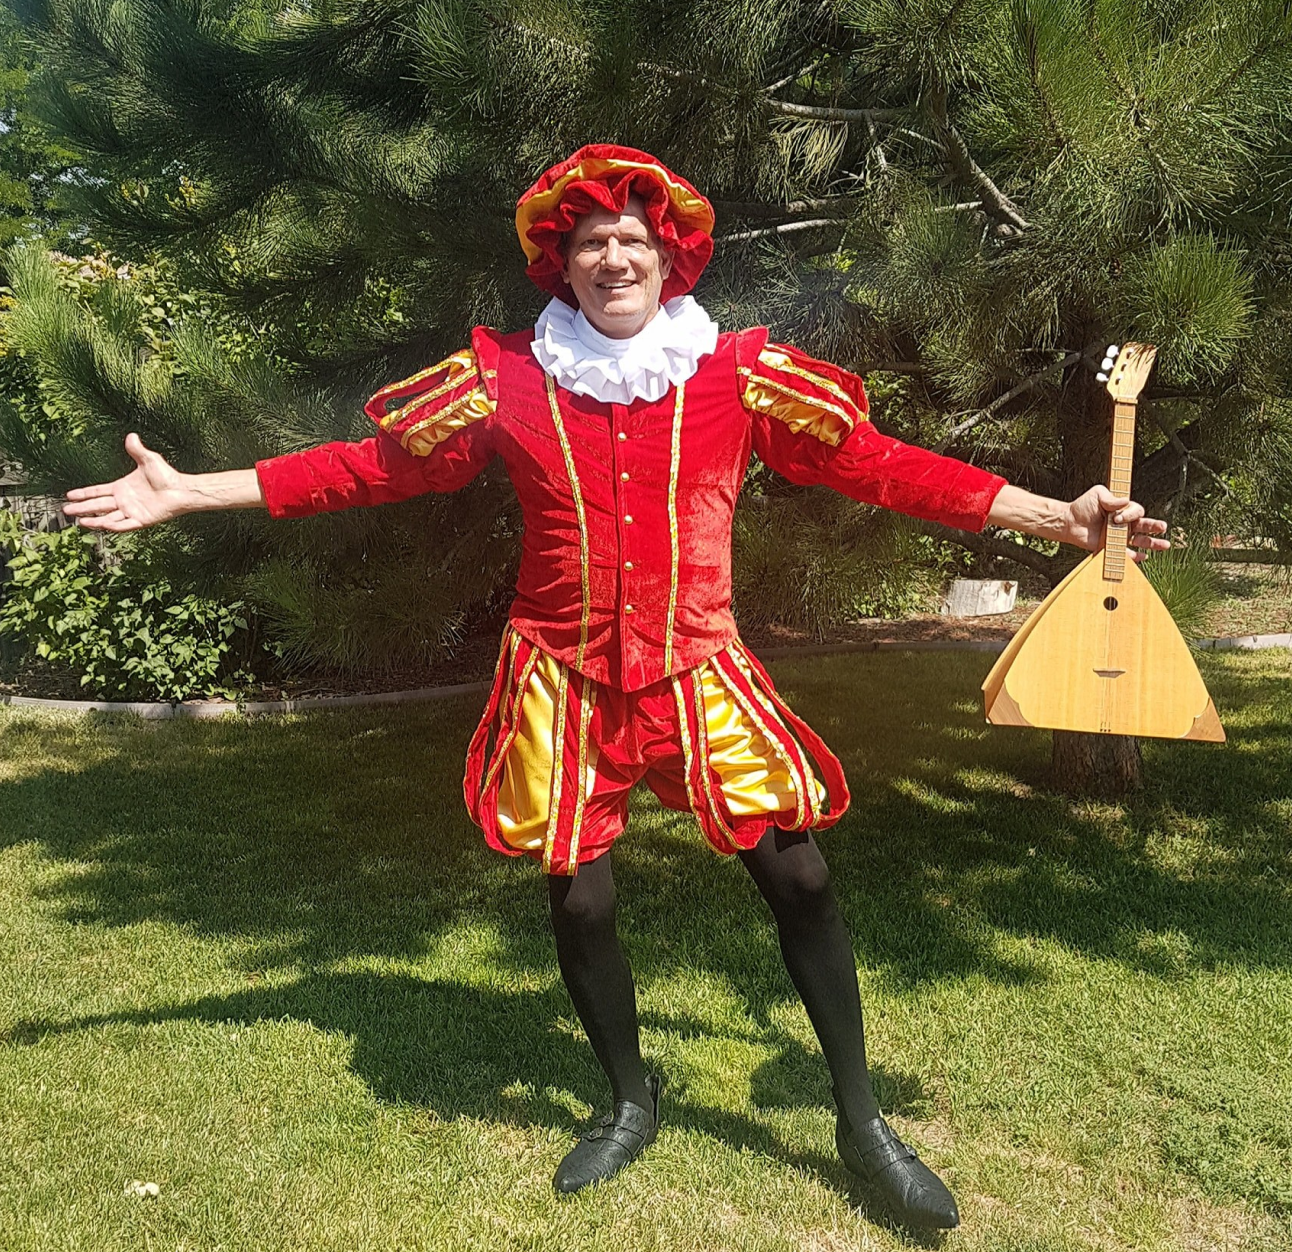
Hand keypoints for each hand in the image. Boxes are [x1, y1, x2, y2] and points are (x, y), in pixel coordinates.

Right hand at [63, 433, 190, 531]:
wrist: (182, 490)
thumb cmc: (167, 476)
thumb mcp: (149, 460)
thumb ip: (137, 450)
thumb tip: (131, 435)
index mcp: (122, 487)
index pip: (98, 491)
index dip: (84, 493)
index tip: (70, 495)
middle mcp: (124, 500)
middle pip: (98, 505)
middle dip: (82, 508)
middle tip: (66, 510)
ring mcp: (131, 511)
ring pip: (107, 517)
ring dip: (94, 519)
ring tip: (80, 521)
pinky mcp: (140, 519)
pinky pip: (124, 524)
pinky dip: (113, 525)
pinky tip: (101, 524)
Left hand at [1065, 485, 1169, 558]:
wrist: (1069, 522)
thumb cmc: (1083, 507)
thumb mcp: (1097, 495)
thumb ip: (1112, 498)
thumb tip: (1125, 501)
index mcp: (1123, 510)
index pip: (1137, 511)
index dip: (1130, 514)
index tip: (1116, 518)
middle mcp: (1125, 523)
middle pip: (1145, 525)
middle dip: (1155, 526)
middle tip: (1163, 527)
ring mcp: (1119, 536)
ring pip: (1141, 540)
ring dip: (1153, 543)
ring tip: (1165, 545)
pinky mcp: (1112, 547)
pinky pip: (1127, 553)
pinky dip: (1135, 556)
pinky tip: (1143, 556)